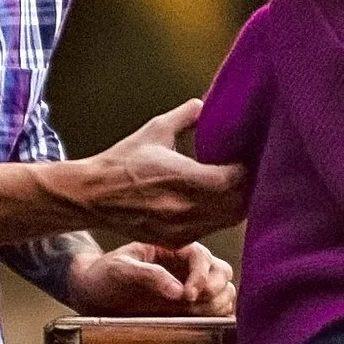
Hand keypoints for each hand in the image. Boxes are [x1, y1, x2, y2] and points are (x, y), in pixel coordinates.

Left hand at [67, 241, 236, 315]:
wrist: (93, 293)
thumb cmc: (104, 275)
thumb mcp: (120, 269)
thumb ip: (149, 275)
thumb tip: (178, 292)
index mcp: (175, 249)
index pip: (203, 257)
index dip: (201, 276)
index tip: (187, 295)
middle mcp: (188, 267)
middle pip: (222, 273)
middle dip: (213, 290)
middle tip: (191, 306)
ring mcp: (192, 288)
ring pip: (225, 293)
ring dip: (216, 305)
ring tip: (192, 316)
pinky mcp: (190, 309)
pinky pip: (217, 312)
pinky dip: (217, 318)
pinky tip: (201, 324)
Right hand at [71, 101, 249, 245]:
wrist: (93, 196)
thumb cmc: (122, 162)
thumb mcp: (154, 131)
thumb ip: (184, 116)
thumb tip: (205, 104)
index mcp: (182, 177)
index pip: (233, 179)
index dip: (246, 169)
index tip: (246, 157)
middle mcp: (184, 207)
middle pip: (237, 203)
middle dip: (247, 187)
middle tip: (250, 172)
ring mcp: (181, 227)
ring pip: (228, 219)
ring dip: (238, 203)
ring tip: (239, 186)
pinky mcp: (176, 239)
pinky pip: (211, 230)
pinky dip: (221, 216)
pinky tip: (219, 202)